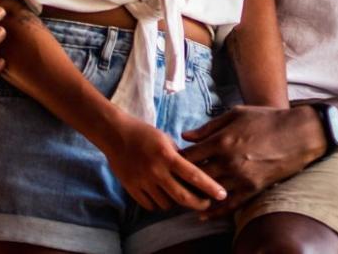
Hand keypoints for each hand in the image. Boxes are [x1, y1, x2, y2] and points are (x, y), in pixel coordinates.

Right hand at [102, 117, 226, 211]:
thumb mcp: (166, 139)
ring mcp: (143, 181)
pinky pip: (150, 205)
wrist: (115, 135)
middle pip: (182, 196)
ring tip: (183, 198)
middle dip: (198, 203)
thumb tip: (195, 170)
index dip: (210, 187)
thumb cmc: (144, 134)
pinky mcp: (132, 188)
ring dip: (177, 203)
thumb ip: (180, 156)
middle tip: (207, 204)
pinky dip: (159, 204)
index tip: (222, 194)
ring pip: (166, 204)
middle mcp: (156, 171)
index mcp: (167, 156)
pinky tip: (164, 198)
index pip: (194, 175)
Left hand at [181, 105, 327, 219]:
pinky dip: (215, 211)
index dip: (176, 161)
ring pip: (210, 192)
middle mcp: (228, 160)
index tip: (170, 163)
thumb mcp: (236, 114)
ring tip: (185, 199)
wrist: (298, 134)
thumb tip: (185, 136)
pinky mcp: (252, 188)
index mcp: (222, 140)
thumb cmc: (266, 119)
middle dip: (182, 181)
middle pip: (195, 177)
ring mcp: (241, 176)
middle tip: (172, 184)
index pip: (189, 156)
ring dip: (196, 196)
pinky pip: (229, 204)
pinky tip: (204, 214)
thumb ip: (209, 126)